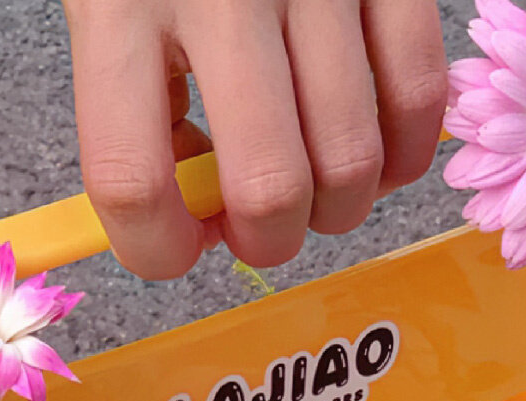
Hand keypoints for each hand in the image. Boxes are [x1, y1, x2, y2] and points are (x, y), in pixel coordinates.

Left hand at [63, 0, 447, 279]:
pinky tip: (376, 150)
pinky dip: (403, 152)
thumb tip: (198, 212)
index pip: (130, 180)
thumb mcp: (109, 2)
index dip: (156, 251)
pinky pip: (417, 93)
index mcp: (119, 2)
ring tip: (317, 183)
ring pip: (350, 160)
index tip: (178, 246)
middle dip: (268, 241)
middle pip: (267, 188)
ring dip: (339, 206)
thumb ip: (135, 105)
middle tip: (260, 223)